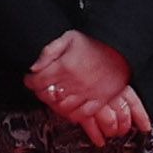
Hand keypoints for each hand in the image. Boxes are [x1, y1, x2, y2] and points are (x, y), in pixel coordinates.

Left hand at [27, 29, 142, 142]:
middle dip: (41, 92)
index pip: (37, 82)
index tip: (30, 79)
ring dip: (54, 103)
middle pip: (48, 96)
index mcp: (65, 67)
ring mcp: (87, 94)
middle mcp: (74, 83)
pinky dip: (72, 114)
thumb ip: (49, 51)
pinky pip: (81, 115)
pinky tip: (69, 107)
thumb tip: (34, 67)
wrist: (122, 49)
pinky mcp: (99, 101)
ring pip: (62, 108)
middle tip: (42, 87)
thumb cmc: (96, 42)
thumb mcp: (69, 38)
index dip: (30, 81)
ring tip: (55, 96)